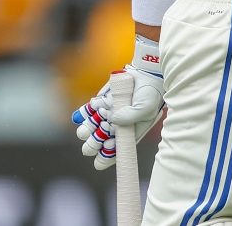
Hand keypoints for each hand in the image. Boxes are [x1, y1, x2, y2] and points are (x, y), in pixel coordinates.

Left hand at [72, 40, 164, 169]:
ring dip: (86, 130)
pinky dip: (81, 115)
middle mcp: (114, 129)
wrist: (145, 74)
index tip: (104, 151)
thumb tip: (114, 119)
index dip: (106, 156)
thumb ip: (132, 115)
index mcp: (127, 135)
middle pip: (96, 144)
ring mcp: (104, 116)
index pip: (114, 153)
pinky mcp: (98, 104)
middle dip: (92, 145)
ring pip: (87, 130)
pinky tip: (82, 115)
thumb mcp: (146, 107)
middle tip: (95, 139)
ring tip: (94, 122)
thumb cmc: (150, 94)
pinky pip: (85, 113)